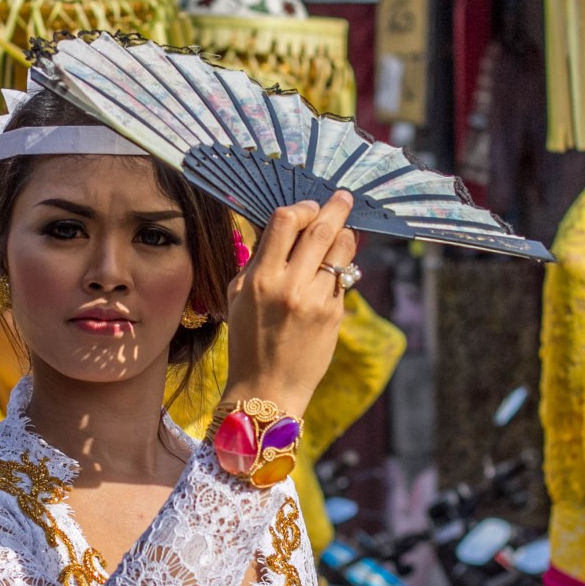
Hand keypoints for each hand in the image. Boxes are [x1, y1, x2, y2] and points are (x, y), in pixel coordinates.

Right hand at [222, 192, 357, 418]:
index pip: (284, 221)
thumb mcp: (239, 295)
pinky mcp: (334, 315)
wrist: (267, 388)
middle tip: (343, 197)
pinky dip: (342, 265)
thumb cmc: (248, 341)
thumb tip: (278, 224)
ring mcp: (316, 301)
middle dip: (335, 208)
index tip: (308, 206)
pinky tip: (338, 264)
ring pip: (340, 251)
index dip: (300, 207)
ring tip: (344, 229)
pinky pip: (342, 278)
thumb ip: (257, 258)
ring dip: (345, 234)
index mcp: (259, 279)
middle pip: (320, 230)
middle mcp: (290, 286)